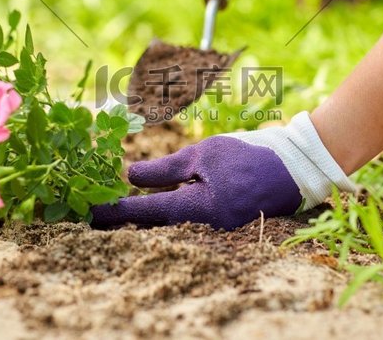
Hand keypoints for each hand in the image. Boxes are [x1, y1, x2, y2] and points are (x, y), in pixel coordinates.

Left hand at [91, 112, 355, 230]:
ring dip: (145, 216)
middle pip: (156, 224)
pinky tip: (152, 205)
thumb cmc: (248, 154)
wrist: (295, 166)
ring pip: (171, 223)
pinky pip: (189, 220)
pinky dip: (168, 212)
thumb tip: (129, 176)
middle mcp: (206, 225)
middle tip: (93, 213)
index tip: (88, 215)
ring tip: (115, 208)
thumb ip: (165, 168)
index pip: (147, 212)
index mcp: (200, 206)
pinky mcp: (224, 224)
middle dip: (125, 218)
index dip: (115, 212)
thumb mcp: (203, 154)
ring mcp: (217, 229)